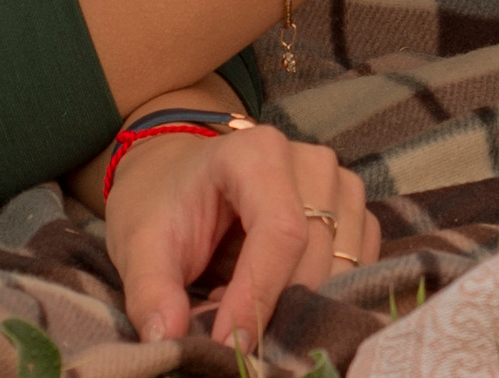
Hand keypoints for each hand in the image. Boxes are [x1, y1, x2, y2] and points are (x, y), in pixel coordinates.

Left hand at [106, 124, 381, 351]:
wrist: (183, 176)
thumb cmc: (164, 203)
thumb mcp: (141, 243)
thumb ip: (151, 290)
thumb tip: (168, 338)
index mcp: (258, 152)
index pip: (281, 232)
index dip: (259, 297)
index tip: (228, 346)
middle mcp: (312, 162)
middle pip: (316, 257)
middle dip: (272, 309)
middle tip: (225, 333)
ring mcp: (342, 186)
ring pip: (342, 271)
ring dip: (295, 305)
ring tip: (242, 305)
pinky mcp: (356, 215)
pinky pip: (357, 270)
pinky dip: (320, 297)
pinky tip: (276, 296)